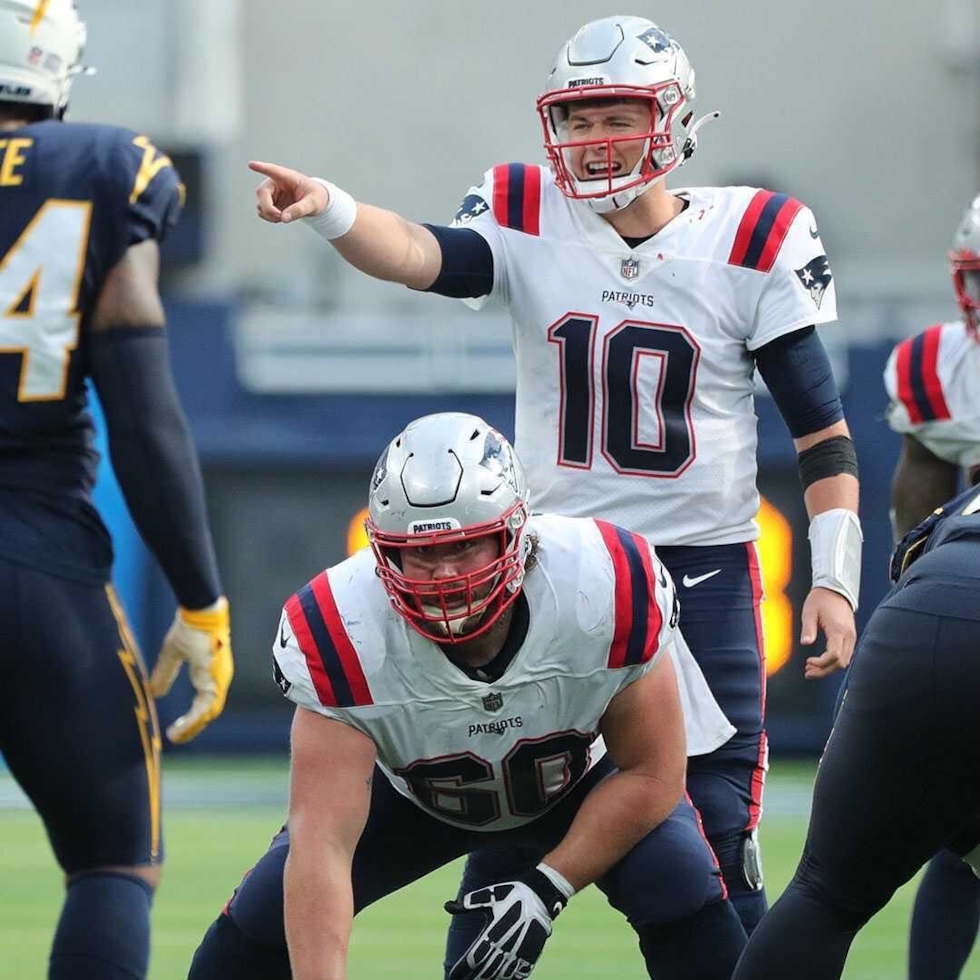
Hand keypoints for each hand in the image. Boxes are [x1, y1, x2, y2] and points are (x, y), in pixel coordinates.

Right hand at [150, 597, 233, 742]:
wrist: (199, 614)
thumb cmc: (189, 628)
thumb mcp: (172, 654)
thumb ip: (165, 673)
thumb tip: (155, 693)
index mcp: (210, 673)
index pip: (203, 701)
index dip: (192, 716)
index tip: (177, 728)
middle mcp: (217, 678)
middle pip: (207, 711)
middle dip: (192, 726)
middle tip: (176, 738)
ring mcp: (219, 679)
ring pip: (208, 712)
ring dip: (192, 726)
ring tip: (175, 737)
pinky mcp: (215, 680)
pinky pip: (206, 707)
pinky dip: (194, 720)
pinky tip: (179, 729)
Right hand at [249, 160, 328, 223]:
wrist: (316, 202)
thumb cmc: (316, 197)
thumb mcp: (313, 204)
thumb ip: (299, 210)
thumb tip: (284, 217)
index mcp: (287, 177)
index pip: (272, 171)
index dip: (261, 168)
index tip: (251, 164)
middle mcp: (276, 183)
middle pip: (262, 193)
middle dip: (268, 208)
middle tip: (280, 217)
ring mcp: (272, 194)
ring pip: (261, 204)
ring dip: (269, 214)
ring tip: (284, 217)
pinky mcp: (272, 203)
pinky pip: (264, 212)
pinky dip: (270, 218)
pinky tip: (282, 217)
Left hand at [445, 866, 571, 979]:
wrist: (541, 896)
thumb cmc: (512, 894)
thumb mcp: (489, 895)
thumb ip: (468, 903)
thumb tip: (447, 906)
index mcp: (492, 934)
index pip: (472, 959)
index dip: (461, 970)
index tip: (452, 976)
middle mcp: (504, 947)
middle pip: (484, 973)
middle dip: (472, 979)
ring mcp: (518, 954)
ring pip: (500, 976)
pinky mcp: (530, 956)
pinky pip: (518, 974)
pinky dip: (508, 979)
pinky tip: (502, 978)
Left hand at [800, 586, 855, 679]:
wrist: (835, 589)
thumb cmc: (821, 599)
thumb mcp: (809, 612)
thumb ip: (808, 629)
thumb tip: (805, 643)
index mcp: (838, 630)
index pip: (834, 655)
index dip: (821, 663)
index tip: (808, 662)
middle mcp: (848, 635)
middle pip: (841, 663)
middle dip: (824, 671)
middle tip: (808, 671)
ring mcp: (852, 637)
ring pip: (845, 661)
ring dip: (829, 668)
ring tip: (812, 668)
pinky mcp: (851, 637)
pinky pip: (846, 655)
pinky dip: (834, 662)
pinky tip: (822, 663)